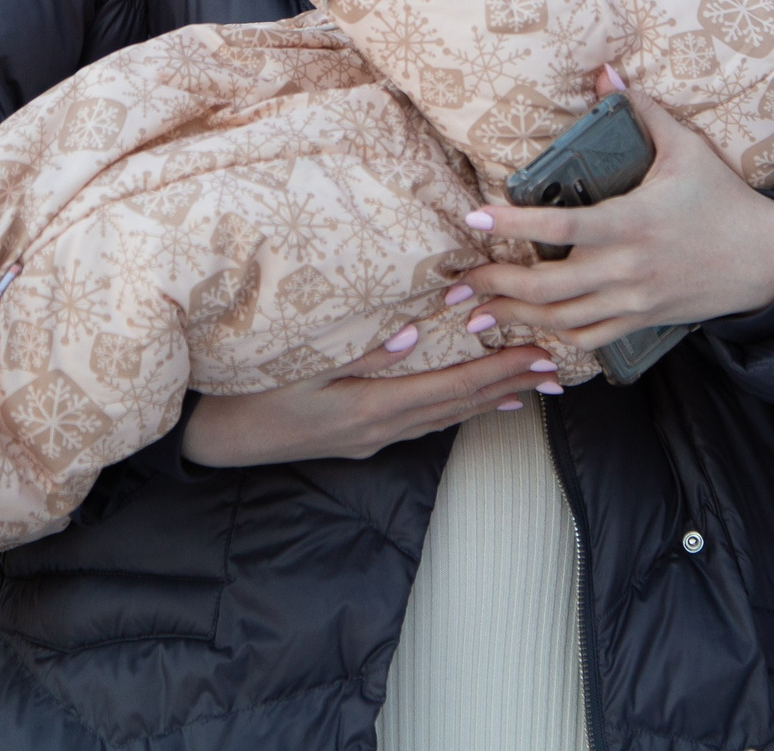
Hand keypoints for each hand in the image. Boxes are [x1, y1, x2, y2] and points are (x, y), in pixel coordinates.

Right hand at [180, 327, 557, 467]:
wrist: (216, 436)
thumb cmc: (252, 390)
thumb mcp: (300, 363)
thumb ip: (358, 351)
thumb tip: (412, 333)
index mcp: (372, 407)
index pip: (452, 387)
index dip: (499, 371)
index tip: (538, 356)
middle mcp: (381, 428)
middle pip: (459, 406)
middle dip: (510, 384)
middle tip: (556, 370)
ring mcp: (372, 438)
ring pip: (445, 417)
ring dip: (490, 399)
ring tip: (530, 387)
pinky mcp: (361, 439)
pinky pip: (424, 423)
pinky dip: (456, 410)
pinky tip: (472, 405)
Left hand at [460, 69, 773, 351]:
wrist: (766, 259)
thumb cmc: (722, 199)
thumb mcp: (687, 149)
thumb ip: (643, 112)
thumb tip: (608, 72)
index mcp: (634, 222)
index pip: (562, 225)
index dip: (515, 223)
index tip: (477, 216)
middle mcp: (629, 268)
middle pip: (548, 286)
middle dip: (496, 284)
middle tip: (459, 283)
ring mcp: (634, 301)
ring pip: (561, 319)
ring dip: (514, 317)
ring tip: (476, 315)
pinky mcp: (641, 321)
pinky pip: (589, 339)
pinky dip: (554, 340)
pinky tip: (529, 334)